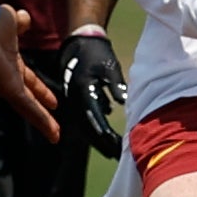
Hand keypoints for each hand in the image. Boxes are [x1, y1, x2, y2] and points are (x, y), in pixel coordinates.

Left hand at [0, 5, 59, 143]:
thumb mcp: (12, 22)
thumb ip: (20, 23)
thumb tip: (24, 18)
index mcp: (11, 61)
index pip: (29, 80)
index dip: (41, 90)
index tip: (53, 102)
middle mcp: (9, 76)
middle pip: (29, 97)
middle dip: (42, 109)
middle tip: (53, 125)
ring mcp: (8, 85)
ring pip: (29, 108)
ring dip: (43, 122)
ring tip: (55, 135)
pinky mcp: (9, 90)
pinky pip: (28, 108)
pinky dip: (42, 121)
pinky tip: (53, 133)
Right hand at [60, 26, 125, 158]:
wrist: (79, 40)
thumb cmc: (97, 52)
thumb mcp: (109, 66)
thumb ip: (116, 84)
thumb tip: (123, 102)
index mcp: (82, 90)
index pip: (94, 117)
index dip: (105, 134)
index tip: (118, 145)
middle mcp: (74, 97)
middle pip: (87, 126)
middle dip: (101, 142)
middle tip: (116, 155)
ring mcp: (73, 99)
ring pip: (84, 124)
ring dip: (98, 138)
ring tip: (112, 150)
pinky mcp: (75, 98)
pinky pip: (84, 117)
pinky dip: (95, 128)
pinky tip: (106, 136)